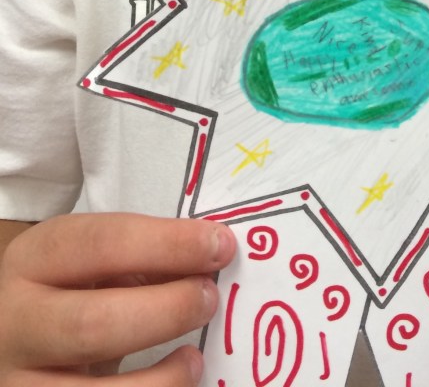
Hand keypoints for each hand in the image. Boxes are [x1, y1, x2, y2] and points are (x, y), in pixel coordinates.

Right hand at [0, 212, 235, 383]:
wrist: (23, 338)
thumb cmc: (78, 291)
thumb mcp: (98, 264)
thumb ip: (147, 261)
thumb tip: (214, 258)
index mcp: (34, 259)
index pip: (102, 243)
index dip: (168, 244)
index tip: (220, 246)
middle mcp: (15, 322)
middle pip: (92, 323)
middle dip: (165, 312)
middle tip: (209, 300)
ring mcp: (16, 381)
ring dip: (160, 380)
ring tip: (194, 359)